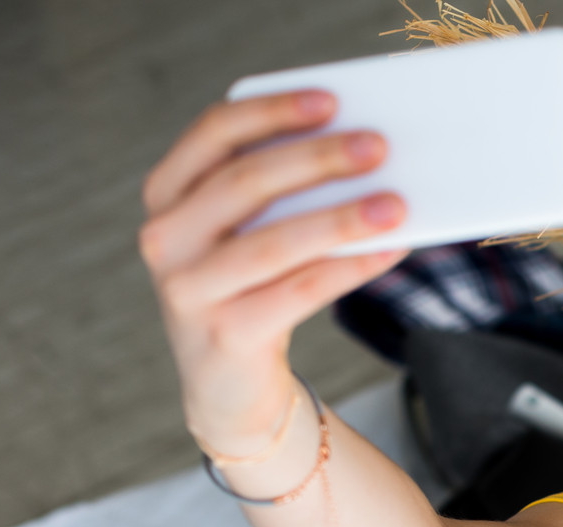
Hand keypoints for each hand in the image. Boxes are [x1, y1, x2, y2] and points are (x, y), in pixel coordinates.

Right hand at [138, 90, 408, 460]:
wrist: (230, 390)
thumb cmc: (251, 291)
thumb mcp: (249, 235)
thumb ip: (280, 195)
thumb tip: (364, 157)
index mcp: (167, 195)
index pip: (214, 133)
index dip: (273, 111)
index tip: (331, 100)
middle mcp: (165, 238)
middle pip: (247, 182)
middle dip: (318, 159)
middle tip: (378, 146)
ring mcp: (188, 290)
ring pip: (275, 241)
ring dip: (342, 218)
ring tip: (397, 205)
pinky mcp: (225, 335)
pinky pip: (299, 291)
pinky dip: (349, 267)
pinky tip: (389, 250)